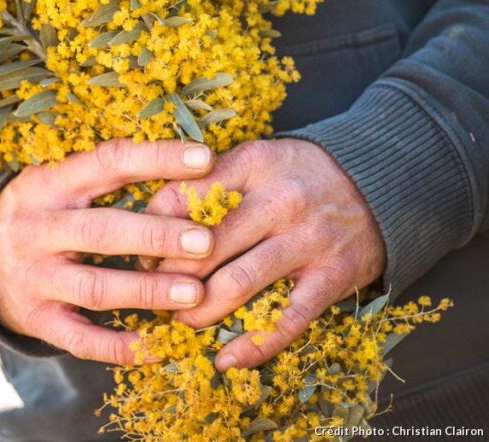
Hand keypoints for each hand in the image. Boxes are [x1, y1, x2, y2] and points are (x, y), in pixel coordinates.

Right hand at [0, 139, 217, 363]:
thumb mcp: (58, 182)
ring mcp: (33, 278)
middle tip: (206, 241)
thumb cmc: (40, 212)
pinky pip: (81, 339)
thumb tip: (188, 161)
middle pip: (100, 231)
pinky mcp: (35, 320)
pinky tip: (161, 346)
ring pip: (95, 287)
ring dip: (148, 291)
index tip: (205, 159)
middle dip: (156, 236)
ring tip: (196, 293)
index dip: (156, 158)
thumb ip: (107, 174)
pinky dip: (121, 347)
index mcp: (47, 183)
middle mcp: (35, 229)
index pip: (106, 162)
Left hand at [145, 139, 384, 370]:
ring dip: (199, 312)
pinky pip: (287, 319)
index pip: (183, 198)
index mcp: (252, 163)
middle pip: (203, 246)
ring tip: (181, 322)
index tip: (141, 253)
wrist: (379, 184)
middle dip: (168, 278)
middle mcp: (279, 199)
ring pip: (237, 284)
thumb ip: (207, 180)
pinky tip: (226, 360)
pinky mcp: (332, 276)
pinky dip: (253, 346)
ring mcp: (308, 240)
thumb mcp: (254, 159)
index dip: (151, 231)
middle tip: (152, 294)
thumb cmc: (297, 175)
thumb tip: (149, 218)